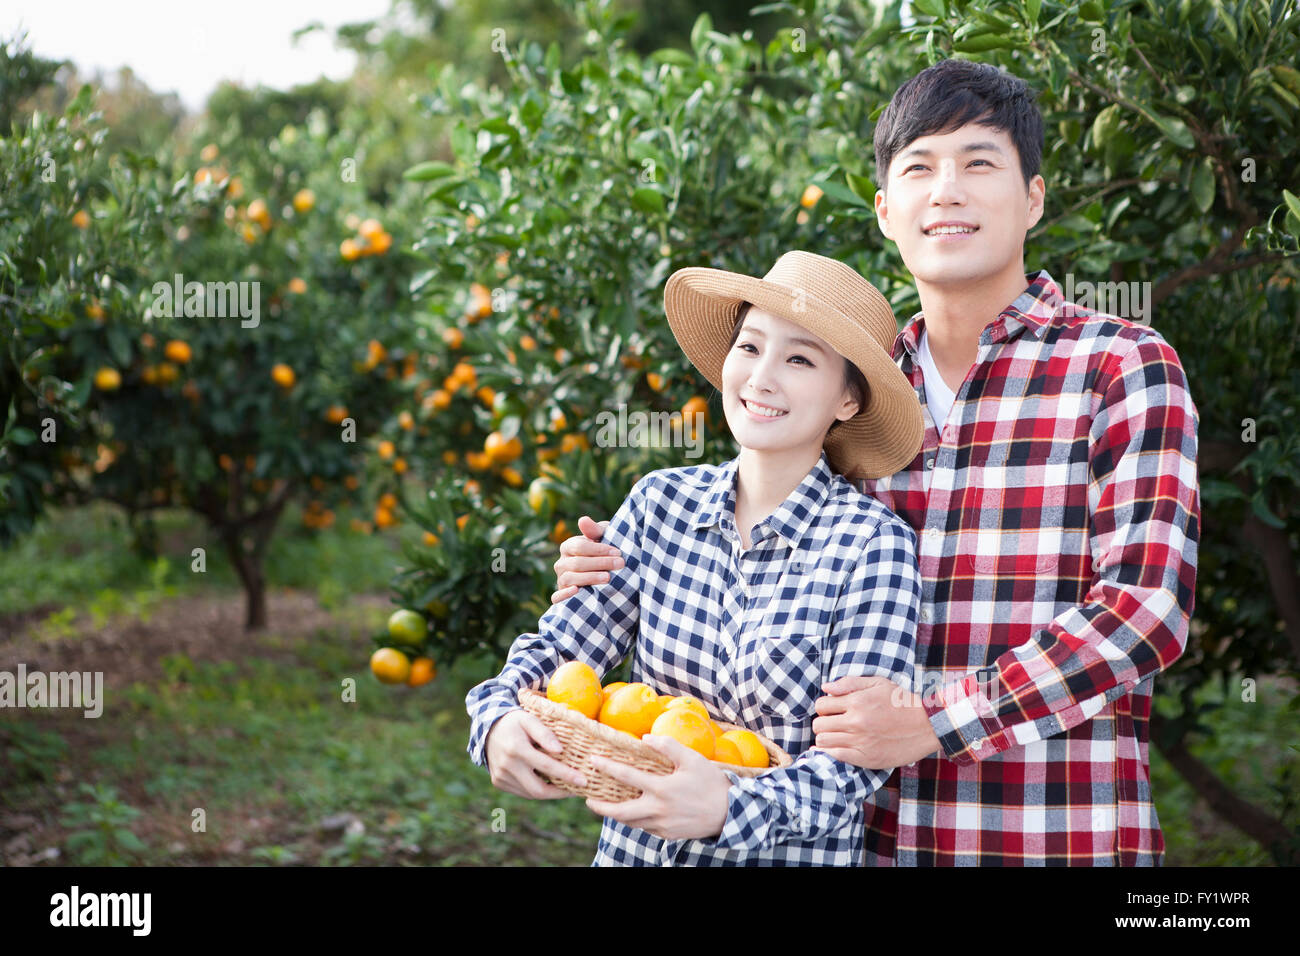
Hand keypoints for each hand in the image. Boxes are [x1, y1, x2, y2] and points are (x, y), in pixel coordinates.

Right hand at [484, 709, 588, 798]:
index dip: (566, 775)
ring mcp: (501, 776)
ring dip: (551, 793)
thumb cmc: (515, 722)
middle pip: (538, 789)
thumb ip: (545, 733)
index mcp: (516, 748)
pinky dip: (537, 790)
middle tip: (577, 789)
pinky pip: (522, 791)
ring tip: (567, 787)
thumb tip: (560, 750)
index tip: (583, 780)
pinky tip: (549, 784)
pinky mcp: (498, 782)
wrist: (488, 728)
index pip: (546, 766)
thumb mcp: (529, 719)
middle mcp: (506, 765)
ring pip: (530, 793)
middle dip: (560, 793)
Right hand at [550, 515, 622, 603]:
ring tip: (608, 577)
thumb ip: (594, 530)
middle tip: (620, 564)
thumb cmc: (605, 551)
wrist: (608, 574)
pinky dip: (564, 595)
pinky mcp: (562, 596)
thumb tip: (583, 520)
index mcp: (568, 547)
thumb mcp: (603, 538)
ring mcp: (561, 580)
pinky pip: (557, 597)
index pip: (580, 547)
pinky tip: (577, 591)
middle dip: (600, 563)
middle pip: (577, 563)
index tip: (617, 552)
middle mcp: (561, 563)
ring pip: (570, 579)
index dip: (599, 549)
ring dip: (589, 578)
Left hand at [584, 736, 731, 840]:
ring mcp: (662, 825)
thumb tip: (646, 737)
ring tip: (606, 807)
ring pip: (631, 823)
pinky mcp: (668, 835)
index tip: (593, 761)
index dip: (607, 767)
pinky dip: (635, 821)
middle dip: (600, 807)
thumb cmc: (711, 782)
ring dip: (616, 815)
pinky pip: (646, 828)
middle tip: (588, 799)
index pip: (626, 777)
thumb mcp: (692, 759)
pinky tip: (633, 813)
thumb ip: (668, 746)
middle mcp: (658, 810)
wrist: (730, 813)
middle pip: (620, 812)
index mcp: (661, 789)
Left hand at [811, 676, 940, 768]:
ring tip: (836, 736)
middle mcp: (856, 721)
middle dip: (823, 722)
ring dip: (826, 738)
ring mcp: (860, 741)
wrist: (928, 725)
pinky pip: (836, 757)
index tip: (833, 710)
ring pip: (823, 741)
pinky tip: (836, 748)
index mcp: (857, 701)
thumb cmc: (902, 702)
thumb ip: (849, 683)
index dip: (824, 707)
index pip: (821, 705)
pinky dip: (830, 753)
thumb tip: (825, 687)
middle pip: (819, 724)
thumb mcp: (878, 683)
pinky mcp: (867, 758)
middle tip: (833, 724)